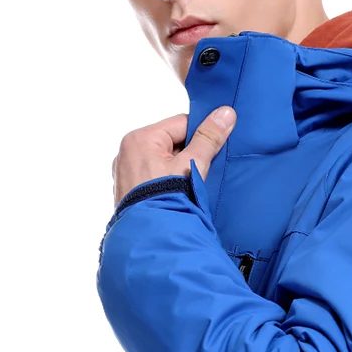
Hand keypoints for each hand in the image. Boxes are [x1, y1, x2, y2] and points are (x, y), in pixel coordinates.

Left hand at [112, 106, 236, 205]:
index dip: (201, 136)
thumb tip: (226, 113)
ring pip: (162, 159)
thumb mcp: (193, 163)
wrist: (152, 238)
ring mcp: (125, 172)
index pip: (181, 124)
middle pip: (171, 142)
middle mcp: (126, 151)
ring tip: (190, 184)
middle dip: (189, 154)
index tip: (212, 150)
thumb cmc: (168, 197)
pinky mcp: (127, 189)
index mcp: (139, 138)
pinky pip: (153, 175)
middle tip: (201, 170)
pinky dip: (167, 180)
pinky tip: (178, 192)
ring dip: (179, 168)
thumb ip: (209, 138)